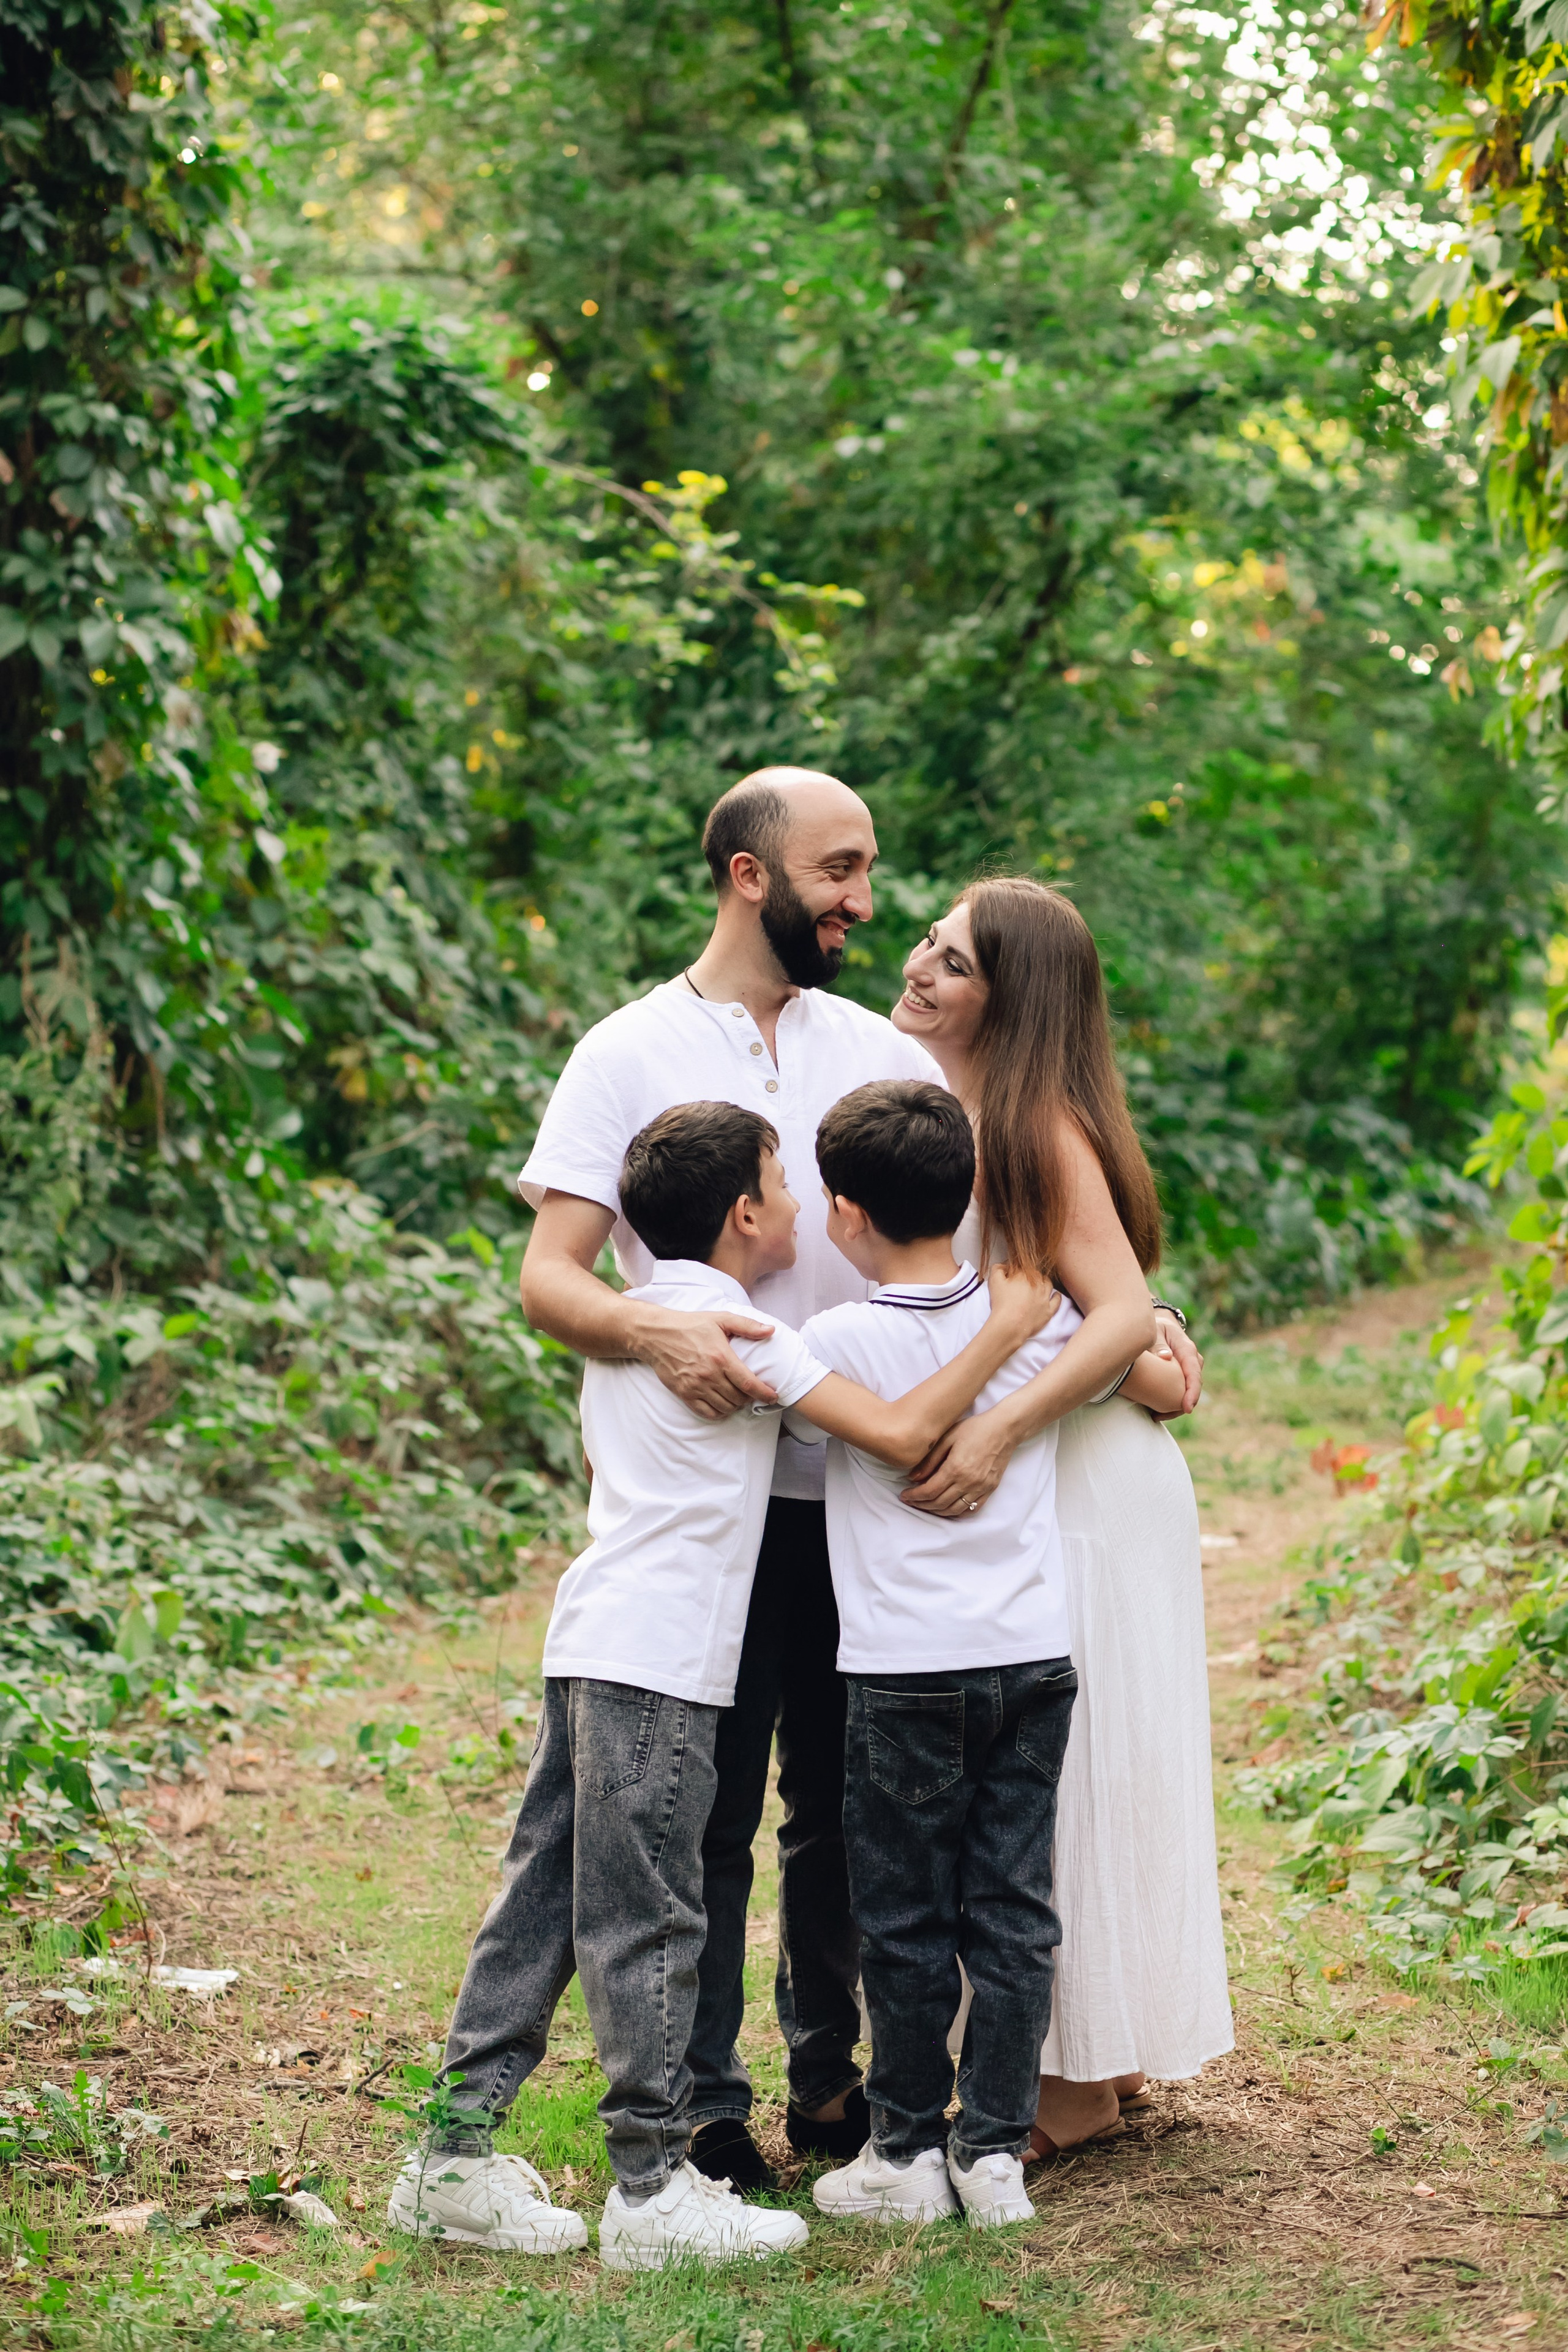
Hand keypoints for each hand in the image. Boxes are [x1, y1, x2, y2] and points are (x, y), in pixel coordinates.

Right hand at [634, 1305, 778, 1420]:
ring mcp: (695, 1386)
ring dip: (735, 1406)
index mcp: (721, 1357)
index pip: (749, 1383)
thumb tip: (771, 1330)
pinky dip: (718, 1413)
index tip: (773, 1396)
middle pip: (738, 1398)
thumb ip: (747, 1326)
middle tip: (751, 1392)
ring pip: (725, 1407)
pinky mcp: (684, 1394)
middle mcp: (709, 1374)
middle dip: (749, 1398)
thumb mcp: (720, 1319)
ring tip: (737, 1397)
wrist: (657, 1335)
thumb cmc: (690, 1325)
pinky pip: (706, 1413)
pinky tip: (722, 1405)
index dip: (764, 1393)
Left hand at [900, 1407, 1018, 1517]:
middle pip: (939, 1503)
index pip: (929, 1491)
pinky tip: (946, 1508)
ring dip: (936, 1511)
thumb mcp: (947, 1437)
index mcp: (955, 1468)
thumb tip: (913, 1478)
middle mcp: (968, 1482)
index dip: (914, 1496)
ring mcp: (980, 1488)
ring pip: (954, 1510)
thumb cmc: (975, 1429)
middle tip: (910, 1501)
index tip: (904, 1495)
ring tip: (925, 1505)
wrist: (1004, 1429)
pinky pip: (971, 1509)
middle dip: (921, 1505)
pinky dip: (956, 1513)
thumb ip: (930, 1459)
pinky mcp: (989, 1490)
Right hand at [986, 1264, 1059, 1341]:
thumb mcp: (993, 1281)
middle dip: (1030, 1276)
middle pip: (1036, 1274)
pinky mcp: (1049, 1309)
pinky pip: (1057, 1300)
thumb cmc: (1001, 1303)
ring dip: (1043, 1282)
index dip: (1016, 1271)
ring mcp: (1045, 1296)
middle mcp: (1038, 1283)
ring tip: (1038, 1285)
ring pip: (1048, 1284)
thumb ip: (998, 1268)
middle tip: (1022, 1283)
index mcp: (1025, 1274)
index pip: (1022, 1266)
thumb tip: (1003, 1265)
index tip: (1012, 1276)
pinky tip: (1055, 1294)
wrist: (1010, 1325)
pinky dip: (1056, 1296)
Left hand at [1156, 1311, 1202, 1414]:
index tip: (1187, 1408)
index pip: (1194, 1373)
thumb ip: (1158, 1344)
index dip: (1192, 1392)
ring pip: (1186, 1392)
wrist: (1161, 1324)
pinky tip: (1156, 1410)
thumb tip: (1165, 1357)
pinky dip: (1170, 1401)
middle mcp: (1192, 1361)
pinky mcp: (1182, 1375)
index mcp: (1187, 1350)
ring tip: (1155, 1415)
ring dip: (1173, 1406)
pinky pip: (1180, 1391)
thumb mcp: (1155, 1331)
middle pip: (1191, 1388)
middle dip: (1179, 1405)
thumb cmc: (1157, 1327)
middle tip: (1159, 1416)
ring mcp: (1189, 1369)